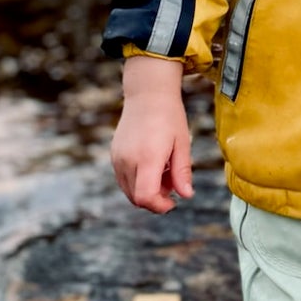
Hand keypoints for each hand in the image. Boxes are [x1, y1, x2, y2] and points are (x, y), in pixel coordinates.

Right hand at [111, 54, 192, 213]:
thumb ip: (182, 172)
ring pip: (129, 191)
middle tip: (172, 182)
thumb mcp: (182, 144)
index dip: (159, 207)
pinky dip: (137, 181)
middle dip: (156, 199)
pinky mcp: (114, 156)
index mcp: (147, 157)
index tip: (173, 202)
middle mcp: (128, 160)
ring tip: (164, 171)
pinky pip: (124, 179)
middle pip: (137, 198)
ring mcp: (118, 158)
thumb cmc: (169, 116)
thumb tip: (186, 195)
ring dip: (146, 191)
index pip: (145, 197)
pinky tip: (152, 165)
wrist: (147, 94)